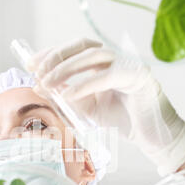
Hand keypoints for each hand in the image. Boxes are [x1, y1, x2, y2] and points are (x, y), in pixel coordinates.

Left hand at [27, 38, 184, 175]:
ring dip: (66, 68)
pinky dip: (85, 85)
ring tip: (48, 83)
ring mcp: (129, 65)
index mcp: (104, 64)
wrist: (153, 137)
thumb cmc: (124, 120)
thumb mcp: (89, 108)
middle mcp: (116, 59)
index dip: (52, 53)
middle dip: (56, 57)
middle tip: (38, 72)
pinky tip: (67, 95)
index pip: (75, 50)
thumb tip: (41, 87)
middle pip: (82, 46)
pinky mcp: (138, 76)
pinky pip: (107, 76)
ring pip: (93, 56)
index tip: (31, 64)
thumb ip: (69, 96)